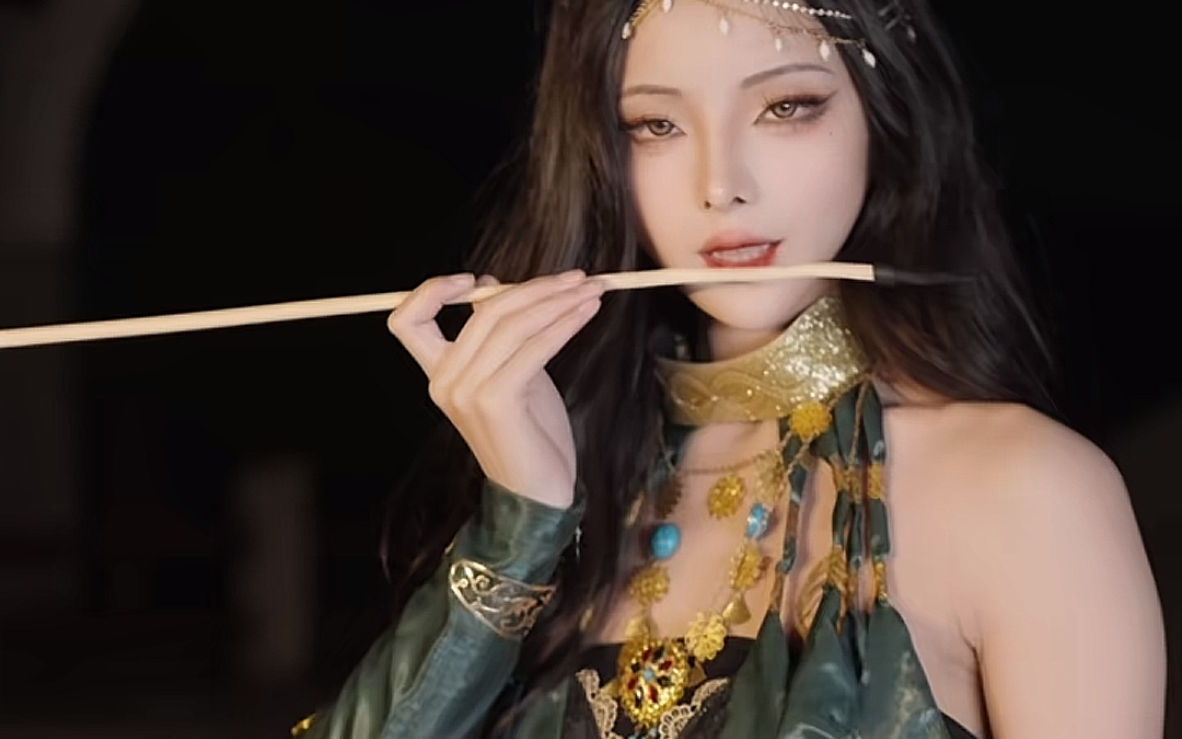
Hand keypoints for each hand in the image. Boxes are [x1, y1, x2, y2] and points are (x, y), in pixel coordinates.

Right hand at [386, 270, 603, 508]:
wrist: (538, 492)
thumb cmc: (530, 434)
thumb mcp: (510, 374)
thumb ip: (498, 337)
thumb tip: (493, 285)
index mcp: (438, 375)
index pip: (408, 321)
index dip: (432, 291)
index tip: (474, 277)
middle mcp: (444, 382)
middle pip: (483, 311)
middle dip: (536, 287)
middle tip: (577, 278)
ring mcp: (467, 392)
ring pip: (511, 323)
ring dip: (558, 300)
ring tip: (591, 290)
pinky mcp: (496, 401)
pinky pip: (533, 347)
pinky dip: (563, 324)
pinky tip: (586, 313)